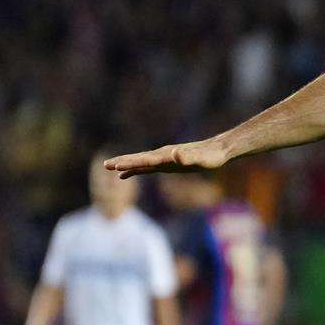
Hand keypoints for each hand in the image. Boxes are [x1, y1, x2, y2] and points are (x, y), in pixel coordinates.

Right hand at [105, 138, 229, 177]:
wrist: (220, 149)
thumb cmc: (212, 157)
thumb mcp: (202, 160)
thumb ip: (188, 157)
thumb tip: (175, 154)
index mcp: (167, 156)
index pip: (144, 160)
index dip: (130, 163)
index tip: (114, 165)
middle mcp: (163, 155)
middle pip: (138, 158)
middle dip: (122, 162)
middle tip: (105, 165)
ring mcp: (165, 158)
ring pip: (141, 161)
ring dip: (126, 165)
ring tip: (111, 168)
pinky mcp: (169, 163)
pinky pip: (148, 166)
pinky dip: (137, 169)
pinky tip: (129, 174)